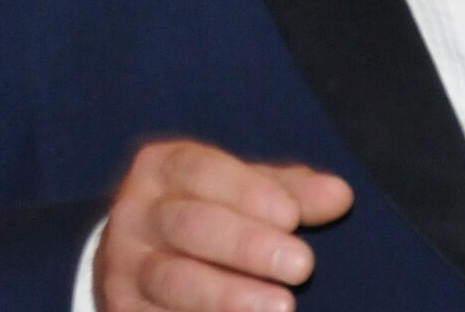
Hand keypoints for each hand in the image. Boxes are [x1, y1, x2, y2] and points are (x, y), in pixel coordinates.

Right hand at [93, 139, 353, 311]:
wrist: (134, 260)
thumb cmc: (207, 212)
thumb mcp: (239, 191)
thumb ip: (288, 192)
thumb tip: (340, 196)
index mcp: (162, 168)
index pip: (202, 172)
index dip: (248, 192)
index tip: (292, 216)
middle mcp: (136, 214)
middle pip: (189, 226)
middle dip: (246, 245)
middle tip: (302, 265)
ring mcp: (125, 268)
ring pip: (174, 281)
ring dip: (228, 296)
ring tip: (282, 307)